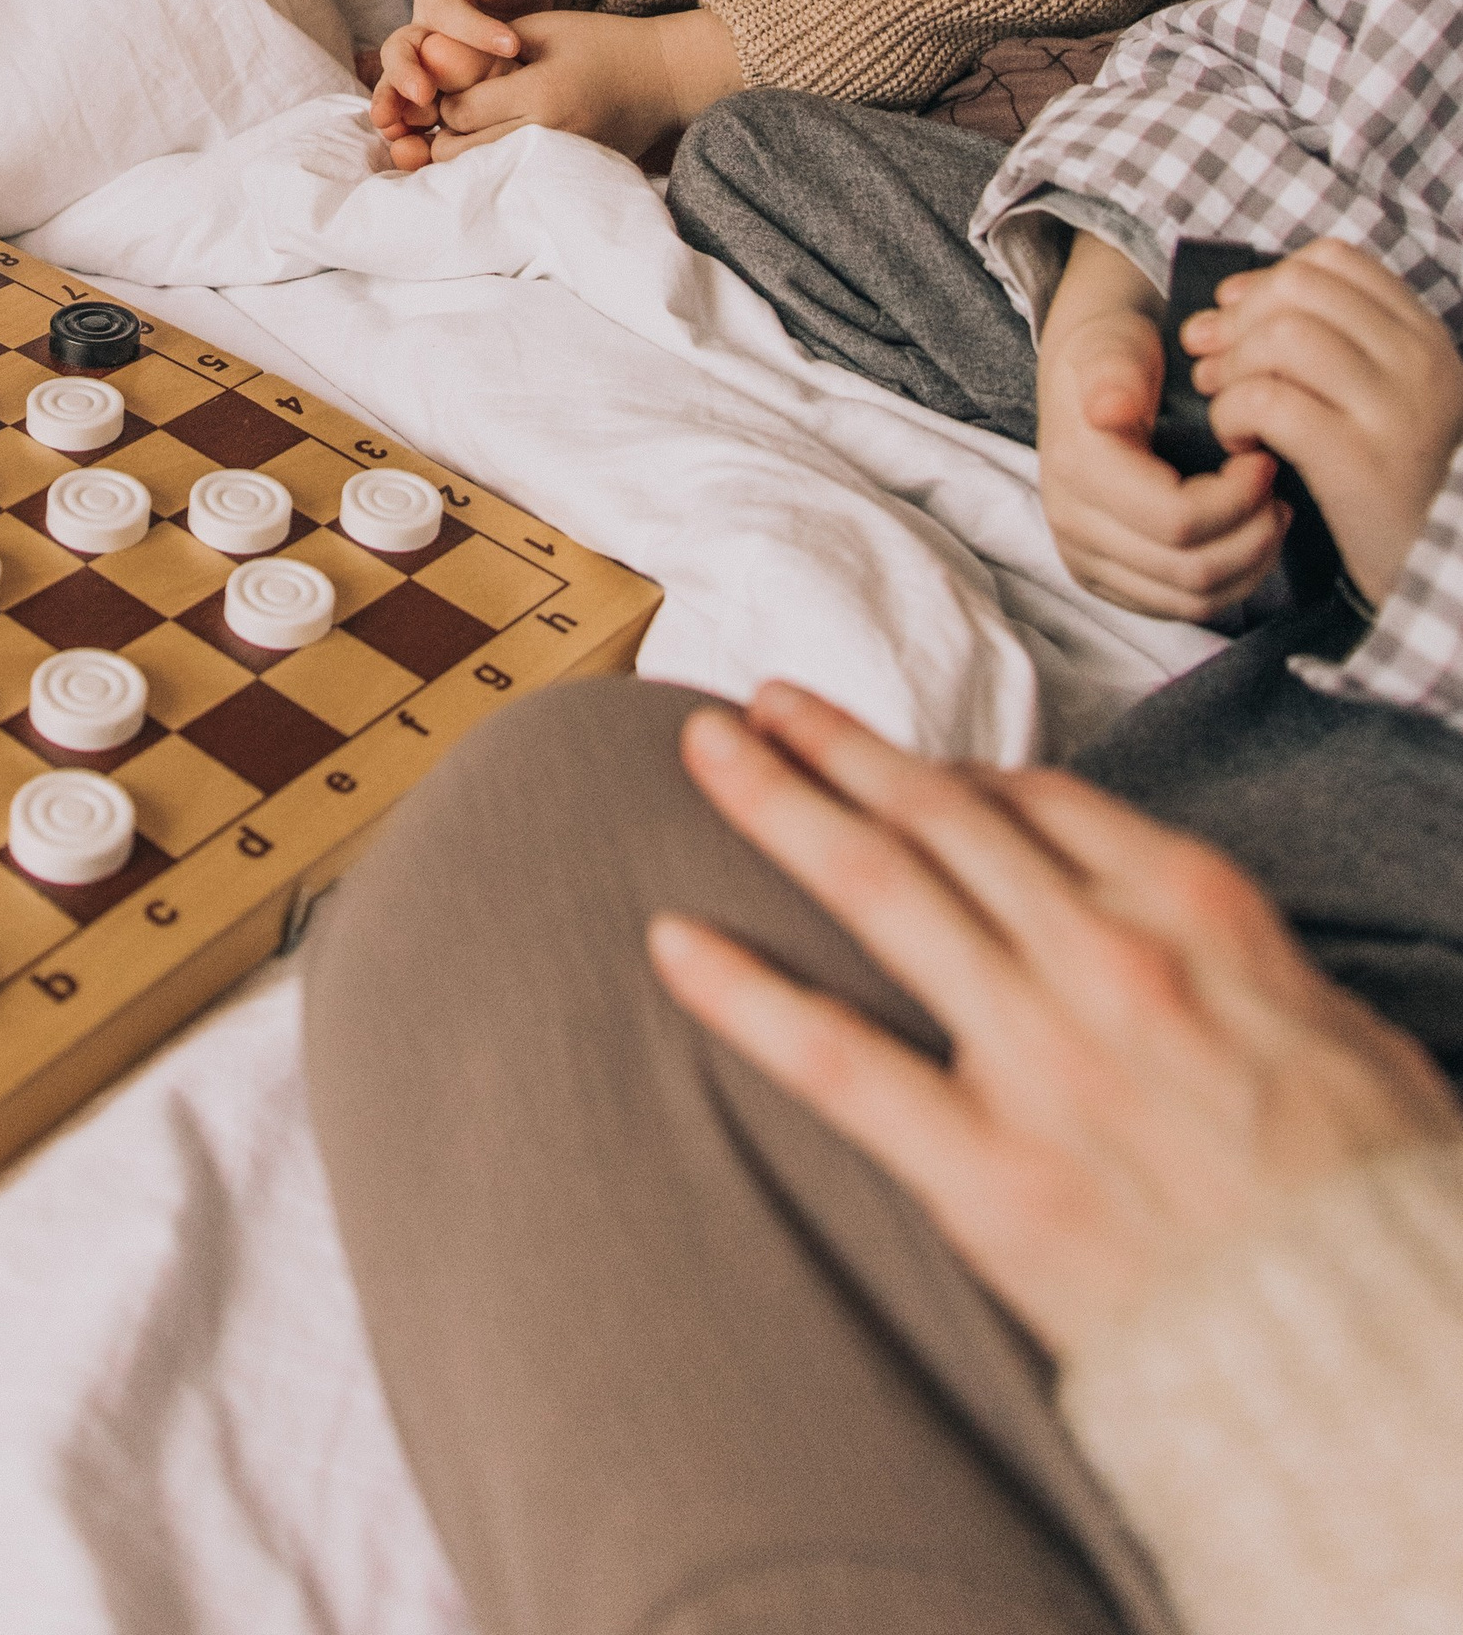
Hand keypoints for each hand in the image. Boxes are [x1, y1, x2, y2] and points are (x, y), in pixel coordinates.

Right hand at [372, 0, 572, 158]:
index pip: (446, 9)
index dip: (474, 29)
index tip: (513, 45)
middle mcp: (422, 30)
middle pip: (400, 49)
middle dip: (405, 73)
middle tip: (423, 94)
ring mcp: (423, 65)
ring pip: (396, 87)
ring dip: (394, 110)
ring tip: (396, 133)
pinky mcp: (433, 92)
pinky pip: (413, 114)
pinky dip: (409, 134)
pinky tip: (412, 158)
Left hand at [386, 2, 742, 169]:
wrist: (666, 78)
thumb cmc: (603, 42)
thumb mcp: (545, 28)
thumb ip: (490, 47)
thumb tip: (435, 64)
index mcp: (540, 93)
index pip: (460, 111)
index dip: (444, 97)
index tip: (447, 84)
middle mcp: (549, 134)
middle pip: (463, 153)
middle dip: (446, 133)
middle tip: (452, 114)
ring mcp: (562, 161)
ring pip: (484, 174)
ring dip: (467, 155)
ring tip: (468, 132)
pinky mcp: (570, 175)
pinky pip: (515, 180)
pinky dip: (496, 168)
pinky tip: (495, 149)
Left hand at [648, 681, 1459, 1359]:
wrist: (1373, 1347)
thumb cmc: (1377, 1206)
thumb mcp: (1346, 1032)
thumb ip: (1238, 963)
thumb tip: (1177, 935)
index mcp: (1197, 912)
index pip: (1039, 804)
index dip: (950, 772)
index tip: (897, 761)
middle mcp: (1105, 956)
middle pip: (939, 817)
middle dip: (839, 749)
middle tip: (761, 702)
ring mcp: (1039, 1056)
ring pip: (879, 887)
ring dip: (780, 803)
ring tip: (706, 752)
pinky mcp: (987, 1172)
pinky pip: (837, 1061)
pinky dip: (746, 991)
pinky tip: (672, 944)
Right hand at [1037, 232, 1285, 619]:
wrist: (1084, 376)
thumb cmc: (1112, 355)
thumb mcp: (1113, 347)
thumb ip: (1112, 375)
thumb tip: (1108, 408)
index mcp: (1077, 471)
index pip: (1178, 521)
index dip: (1239, 498)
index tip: (1263, 459)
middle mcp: (1072, 526)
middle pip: (1190, 571)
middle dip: (1253, 536)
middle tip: (1277, 492)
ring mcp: (1085, 559)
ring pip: (1192, 600)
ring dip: (1248, 564)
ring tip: (1269, 515)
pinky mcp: (1107, 581)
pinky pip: (1182, 608)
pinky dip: (1229, 582)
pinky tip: (1246, 537)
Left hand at [1184, 239, 1462, 606]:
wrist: (1446, 573)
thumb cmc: (1394, 478)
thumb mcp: (1383, 397)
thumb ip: (1329, 345)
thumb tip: (1225, 304)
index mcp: (1423, 338)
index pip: (1334, 261)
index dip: (1266, 280)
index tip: (1233, 315)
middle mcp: (1418, 363)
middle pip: (1298, 290)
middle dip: (1237, 320)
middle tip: (1210, 362)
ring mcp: (1395, 410)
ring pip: (1282, 337)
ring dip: (1232, 367)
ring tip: (1225, 403)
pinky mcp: (1361, 462)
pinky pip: (1269, 402)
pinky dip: (1234, 414)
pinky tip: (1237, 440)